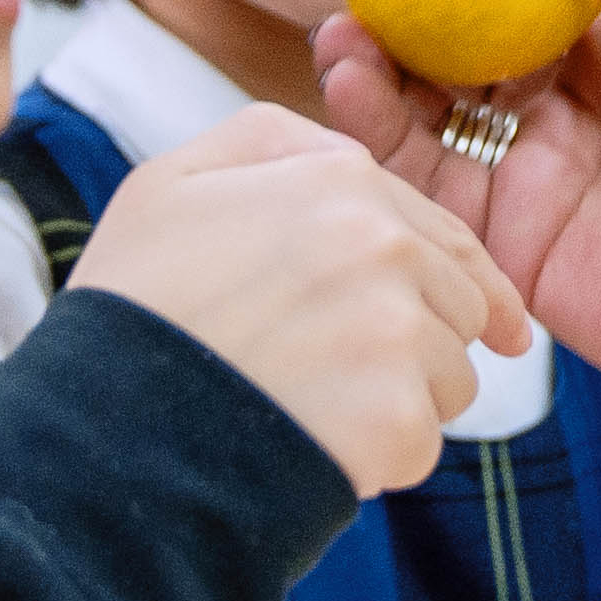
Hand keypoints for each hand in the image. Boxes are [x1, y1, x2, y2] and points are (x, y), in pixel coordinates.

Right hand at [68, 107, 531, 497]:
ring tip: (309, 406)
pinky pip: (420, 443)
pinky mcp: (397, 421)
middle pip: (458, 306)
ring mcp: (396, 335)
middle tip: (330, 370)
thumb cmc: (133, 308)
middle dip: (417, 341)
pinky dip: (377, 458)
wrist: (102, 435)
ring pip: (451, 378)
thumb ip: (269, 142)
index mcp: (340, 182)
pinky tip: (310, 447)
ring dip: (400, 401)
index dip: (462, 278)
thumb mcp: (172, 182)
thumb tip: (348, 154)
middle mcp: (384, 247)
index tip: (498, 322)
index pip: (442, 233)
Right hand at [311, 0, 600, 441]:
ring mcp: (534, 168)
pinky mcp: (509, 240)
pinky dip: (380, 133)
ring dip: (375, 66)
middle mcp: (568, 99)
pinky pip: (426, 183)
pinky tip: (354, 84)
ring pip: (429, 109)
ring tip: (341, 25)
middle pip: (459, 37)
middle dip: (401, 0)